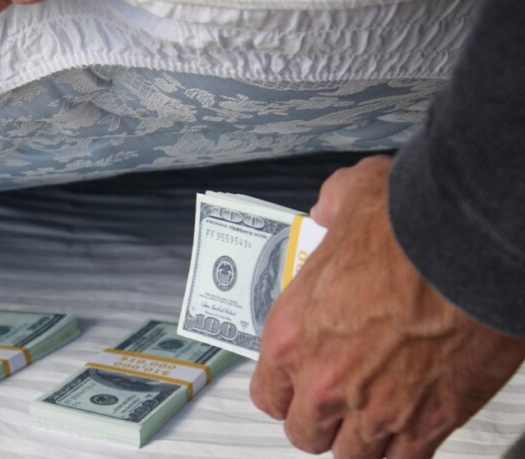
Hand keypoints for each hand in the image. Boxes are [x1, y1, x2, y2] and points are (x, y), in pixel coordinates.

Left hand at [250, 155, 524, 457]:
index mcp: (290, 333)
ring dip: (360, 440)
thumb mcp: (350, 198)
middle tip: (338, 405)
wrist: (468, 245)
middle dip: (319, 421)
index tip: (298, 386)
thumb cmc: (409, 224)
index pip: (267, 393)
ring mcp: (375, 408)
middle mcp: (324, 380)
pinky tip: (412, 431)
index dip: (284, 392)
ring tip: (375, 420)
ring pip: (353, 456)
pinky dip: (405, 451)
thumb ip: (330, 210)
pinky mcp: (428, 422)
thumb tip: (330, 210)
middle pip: (306, 433)